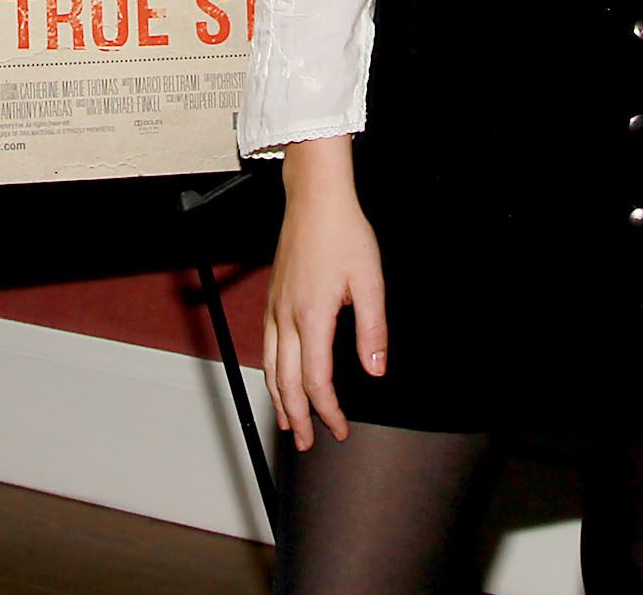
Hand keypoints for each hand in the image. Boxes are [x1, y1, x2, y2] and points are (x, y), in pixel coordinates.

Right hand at [265, 137, 385, 451]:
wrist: (316, 201)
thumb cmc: (344, 235)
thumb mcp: (370, 282)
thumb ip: (373, 330)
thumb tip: (375, 369)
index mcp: (312, 316)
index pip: (315, 380)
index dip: (327, 410)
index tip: (340, 428)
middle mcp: (287, 317)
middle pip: (286, 381)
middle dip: (299, 416)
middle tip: (310, 441)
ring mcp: (276, 308)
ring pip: (270, 366)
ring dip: (280, 399)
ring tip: (290, 423)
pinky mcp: (274, 299)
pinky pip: (266, 346)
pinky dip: (271, 372)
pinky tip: (278, 378)